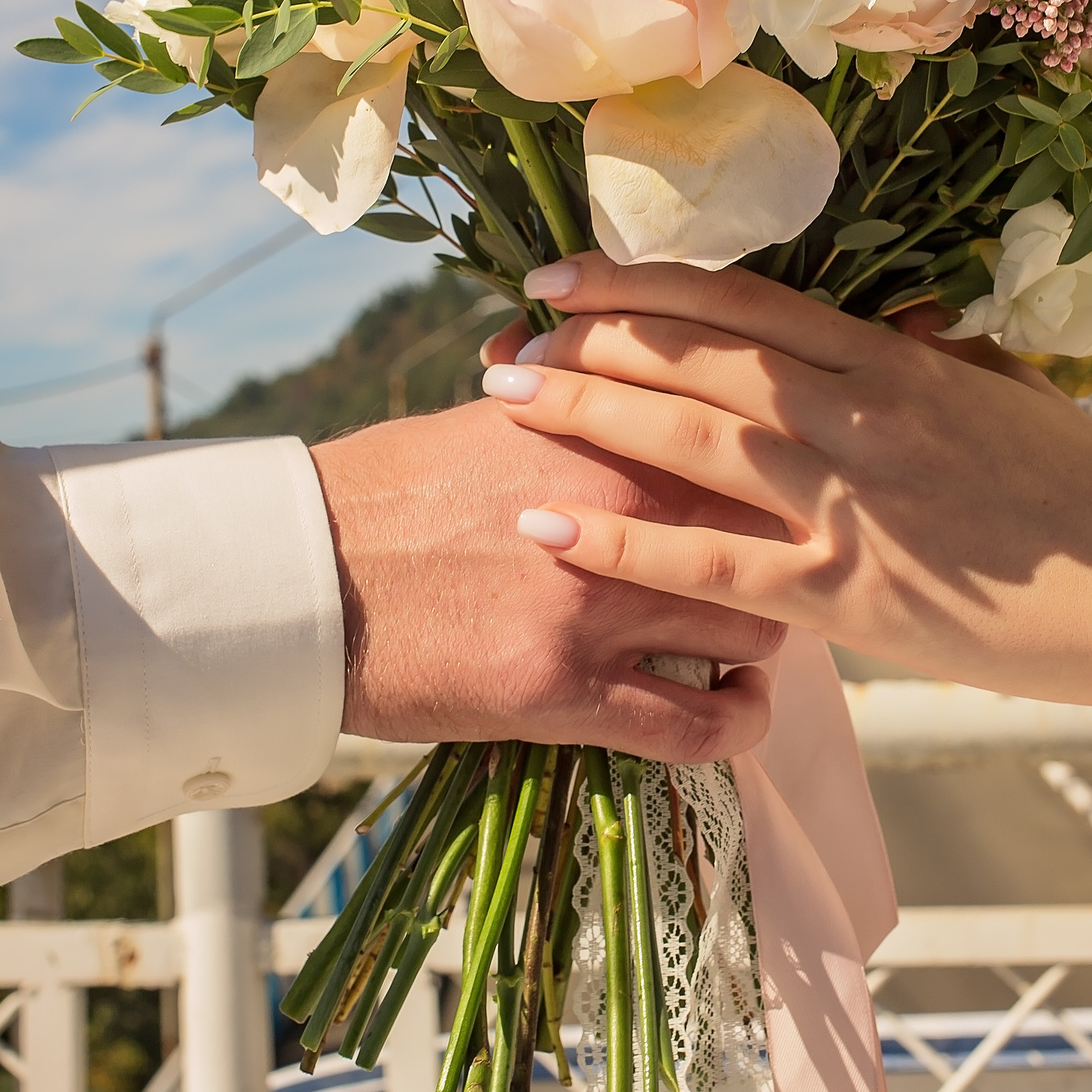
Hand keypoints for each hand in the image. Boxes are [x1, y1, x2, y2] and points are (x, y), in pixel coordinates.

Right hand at [309, 399, 785, 761]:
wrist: (301, 575)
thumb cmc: (388, 491)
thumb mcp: (489, 419)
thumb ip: (571, 403)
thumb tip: (585, 365)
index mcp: (604, 426)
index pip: (746, 432)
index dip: (786, 462)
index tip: (789, 485)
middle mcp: (617, 508)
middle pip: (772, 527)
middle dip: (790, 549)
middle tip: (783, 565)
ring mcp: (596, 604)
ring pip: (754, 622)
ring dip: (767, 632)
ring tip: (753, 635)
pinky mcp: (564, 693)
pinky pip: (697, 726)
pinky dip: (739, 723)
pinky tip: (739, 709)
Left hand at [476, 255, 1091, 706]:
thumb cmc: (1084, 490)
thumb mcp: (1006, 389)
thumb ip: (933, 349)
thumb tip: (887, 314)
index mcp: (896, 359)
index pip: (745, 300)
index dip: (647, 281)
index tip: (572, 273)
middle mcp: (860, 413)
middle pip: (699, 353)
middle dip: (593, 332)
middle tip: (510, 327)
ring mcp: (849, 500)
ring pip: (691, 436)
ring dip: (588, 408)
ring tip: (505, 394)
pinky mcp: (846, 592)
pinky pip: (710, 562)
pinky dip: (623, 539)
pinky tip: (547, 522)